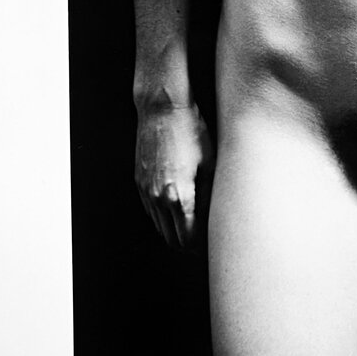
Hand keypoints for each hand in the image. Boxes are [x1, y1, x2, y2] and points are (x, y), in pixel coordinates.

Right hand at [135, 100, 214, 252]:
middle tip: (205, 240)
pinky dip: (163, 217)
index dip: (202, 245)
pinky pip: (151, 211)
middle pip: (172, 239)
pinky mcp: (139, 182)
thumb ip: (210, 195)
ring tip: (194, 225)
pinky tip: (177, 209)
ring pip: (159, 227)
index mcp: (178, 195)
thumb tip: (217, 217)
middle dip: (189, 244)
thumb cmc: (191, 131)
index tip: (213, 244)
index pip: (188, 238)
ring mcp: (145, 190)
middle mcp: (158, 197)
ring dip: (175, 231)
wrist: (162, 109)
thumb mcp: (211, 162)